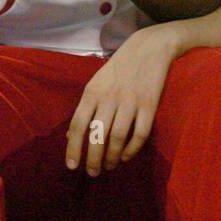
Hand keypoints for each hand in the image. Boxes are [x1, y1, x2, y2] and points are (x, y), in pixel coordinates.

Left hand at [65, 27, 178, 176]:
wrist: (149, 47)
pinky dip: (132, 149)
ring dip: (112, 157)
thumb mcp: (97, 83)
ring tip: (109, 166)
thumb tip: (70, 136)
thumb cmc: (119, 68)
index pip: (79, 125)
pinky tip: (126, 156)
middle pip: (97, 136)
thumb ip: (85, 109)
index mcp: (92, 91)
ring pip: (117, 138)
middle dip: (93, 159)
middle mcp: (109, 97)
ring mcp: (130, 101)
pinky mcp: (150, 104)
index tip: (72, 166)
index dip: (74, 148)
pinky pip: (140, 134)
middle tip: (93, 173)